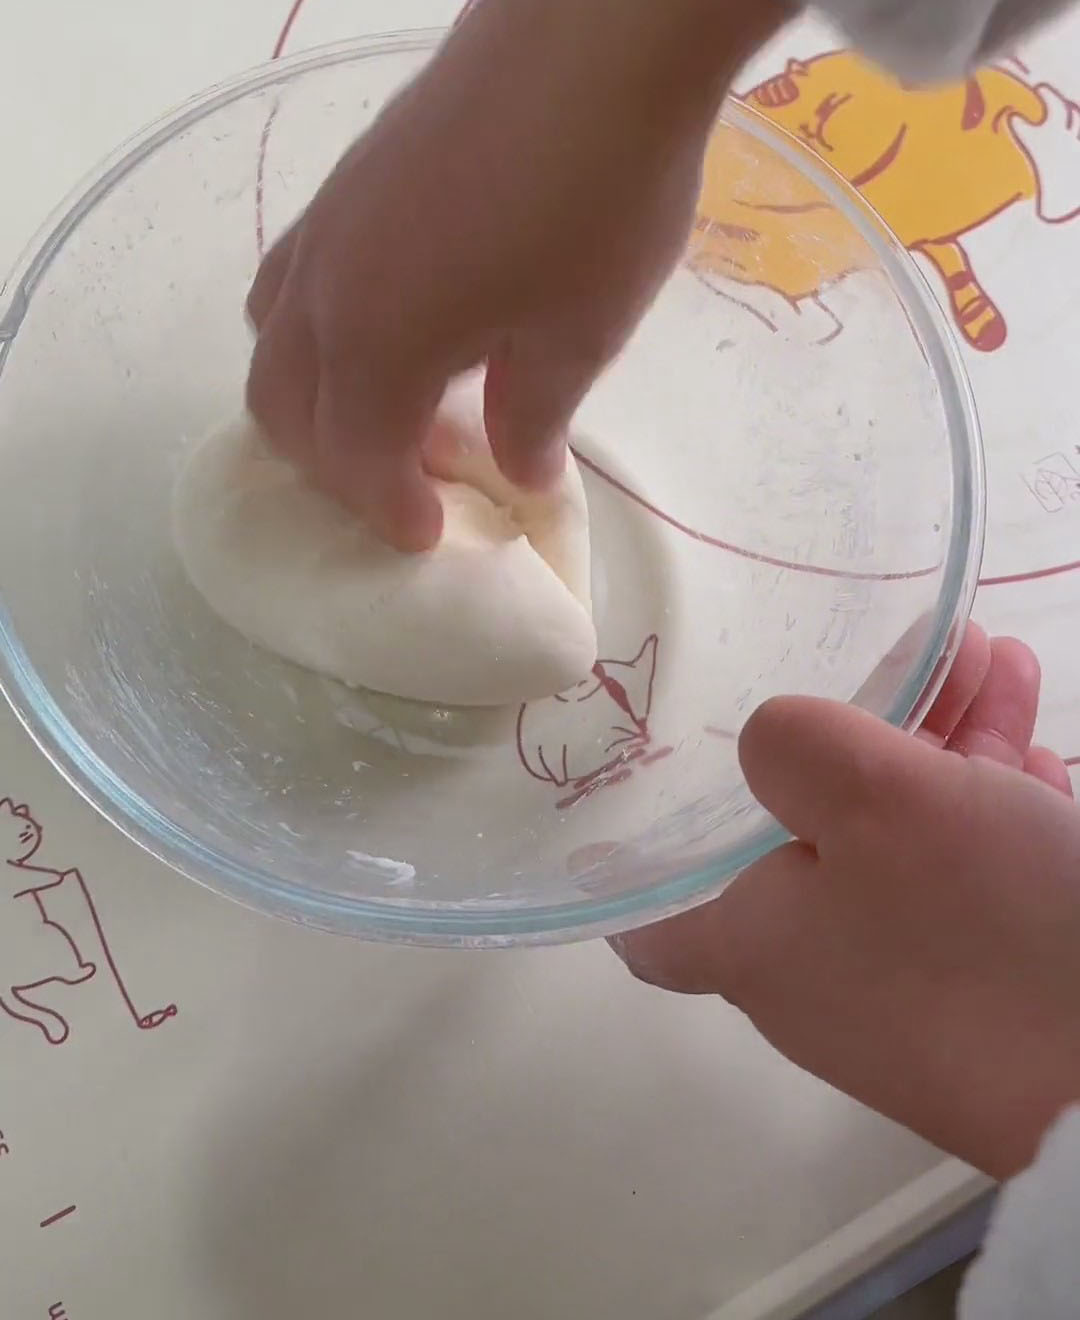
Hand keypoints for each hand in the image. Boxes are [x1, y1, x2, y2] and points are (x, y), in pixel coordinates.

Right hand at [245, 0, 786, 548]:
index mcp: (374, 344)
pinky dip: (319, 335)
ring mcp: (325, 227)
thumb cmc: (597, 202)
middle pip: (285, 409)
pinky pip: (294, 281)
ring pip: (273, 342)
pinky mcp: (345, 184)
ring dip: (316, 400)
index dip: (388, 509)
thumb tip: (518, 469)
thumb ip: (533, 416)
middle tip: (407, 485)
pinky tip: (394, 329)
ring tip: (392, 413)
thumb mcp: (578, 334)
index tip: (430, 535)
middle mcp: (324, 290)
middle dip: (337, 467)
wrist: (595, 41)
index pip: (355, 460)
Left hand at [613, 625, 1079, 1179]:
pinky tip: (1027, 731)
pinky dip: (989, 795)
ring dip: (939, 741)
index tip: (644, 785)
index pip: (652, 924)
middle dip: (850, 737)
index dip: (637, 858)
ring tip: (982, 653)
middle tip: (896, 650)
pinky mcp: (988, 983)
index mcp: (755, 944)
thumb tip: (766, 742)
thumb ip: (795, 748)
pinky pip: (969, 874)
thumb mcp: (878, 801)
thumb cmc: (981, 929)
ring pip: (900, 839)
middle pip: (801, 835)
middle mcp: (818, 971)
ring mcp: (907, 981)